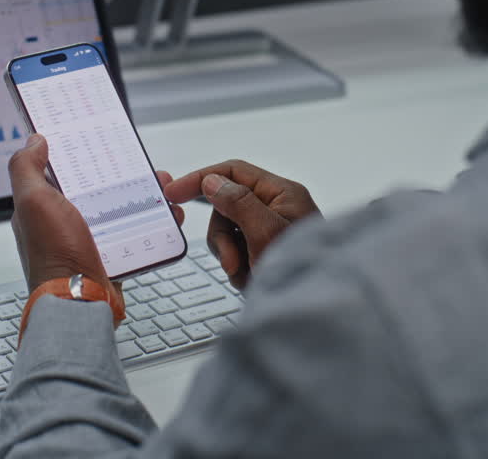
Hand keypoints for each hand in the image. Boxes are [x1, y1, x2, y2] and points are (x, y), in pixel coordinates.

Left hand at [7, 134, 184, 291]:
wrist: (80, 304)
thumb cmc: (54, 256)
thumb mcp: (34, 203)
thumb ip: (26, 169)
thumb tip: (33, 141)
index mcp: (42, 207)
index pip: (59, 171)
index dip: (77, 153)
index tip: (97, 138)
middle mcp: (63, 223)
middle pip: (95, 188)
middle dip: (120, 173)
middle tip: (143, 164)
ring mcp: (88, 240)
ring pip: (119, 209)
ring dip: (144, 196)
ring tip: (164, 189)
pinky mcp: (110, 256)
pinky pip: (134, 233)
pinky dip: (152, 223)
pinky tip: (168, 216)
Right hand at [164, 160, 320, 289]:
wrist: (315, 314)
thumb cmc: (304, 272)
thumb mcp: (266, 233)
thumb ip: (238, 203)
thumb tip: (213, 182)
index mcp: (281, 194)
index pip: (233, 173)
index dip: (201, 179)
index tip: (173, 192)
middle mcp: (276, 208)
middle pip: (225, 207)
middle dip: (223, 237)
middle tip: (233, 261)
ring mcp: (270, 231)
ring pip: (228, 233)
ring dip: (230, 256)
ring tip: (247, 273)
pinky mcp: (265, 252)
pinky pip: (236, 252)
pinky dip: (239, 268)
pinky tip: (253, 279)